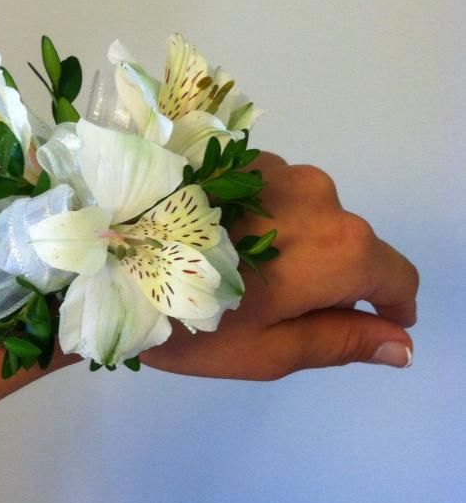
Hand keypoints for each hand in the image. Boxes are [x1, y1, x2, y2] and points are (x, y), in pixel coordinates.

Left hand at [142, 154, 417, 379]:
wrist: (101, 254)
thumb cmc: (189, 318)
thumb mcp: (269, 349)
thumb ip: (343, 341)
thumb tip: (402, 343)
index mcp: (339, 246)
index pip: (396, 276)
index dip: (389, 307)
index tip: (365, 326)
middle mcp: (319, 194)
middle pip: (351, 244)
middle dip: (328, 279)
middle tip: (267, 310)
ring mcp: (276, 167)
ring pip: (309, 216)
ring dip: (290, 245)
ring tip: (230, 273)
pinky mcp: (236, 153)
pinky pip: (272, 193)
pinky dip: (259, 219)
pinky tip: (210, 239)